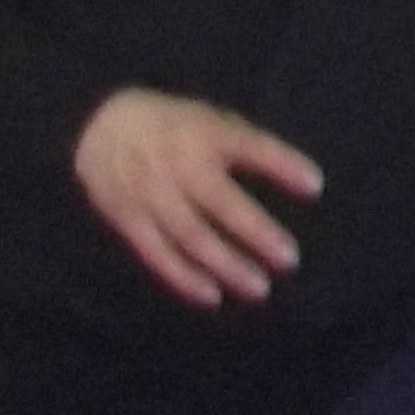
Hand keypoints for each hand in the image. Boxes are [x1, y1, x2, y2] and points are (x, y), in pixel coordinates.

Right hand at [73, 90, 320, 306]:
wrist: (99, 126)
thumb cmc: (173, 127)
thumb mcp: (210, 119)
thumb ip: (246, 144)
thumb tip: (295, 177)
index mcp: (204, 134)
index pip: (251, 147)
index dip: (283, 164)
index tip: (315, 185)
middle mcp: (178, 165)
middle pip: (221, 203)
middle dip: (256, 232)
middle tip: (289, 259)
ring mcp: (151, 194)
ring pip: (191, 237)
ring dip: (226, 265)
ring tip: (258, 287)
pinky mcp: (128, 219)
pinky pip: (158, 254)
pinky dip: (184, 278)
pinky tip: (212, 295)